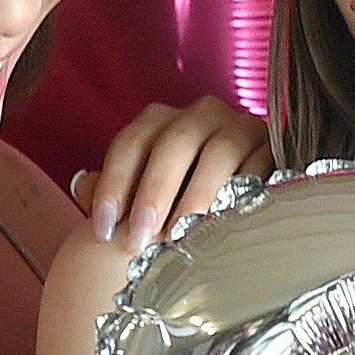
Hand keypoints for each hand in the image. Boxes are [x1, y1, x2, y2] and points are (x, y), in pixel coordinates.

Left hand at [73, 99, 270, 250]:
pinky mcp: (272, 148)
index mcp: (162, 120)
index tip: (103, 230)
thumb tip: (82, 184)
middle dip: (154, 192)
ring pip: (218, 153)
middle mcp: (201, 114)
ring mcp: (240, 127)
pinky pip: (259, 168)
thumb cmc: (182, 200)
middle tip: (141, 239)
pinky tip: (224, 228)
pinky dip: (240, 197)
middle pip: (175, 142)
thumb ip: (114, 189)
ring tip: (182, 239)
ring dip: (197, 197)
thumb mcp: (143, 194)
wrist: (241, 201)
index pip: (131, 143)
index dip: (114, 186)